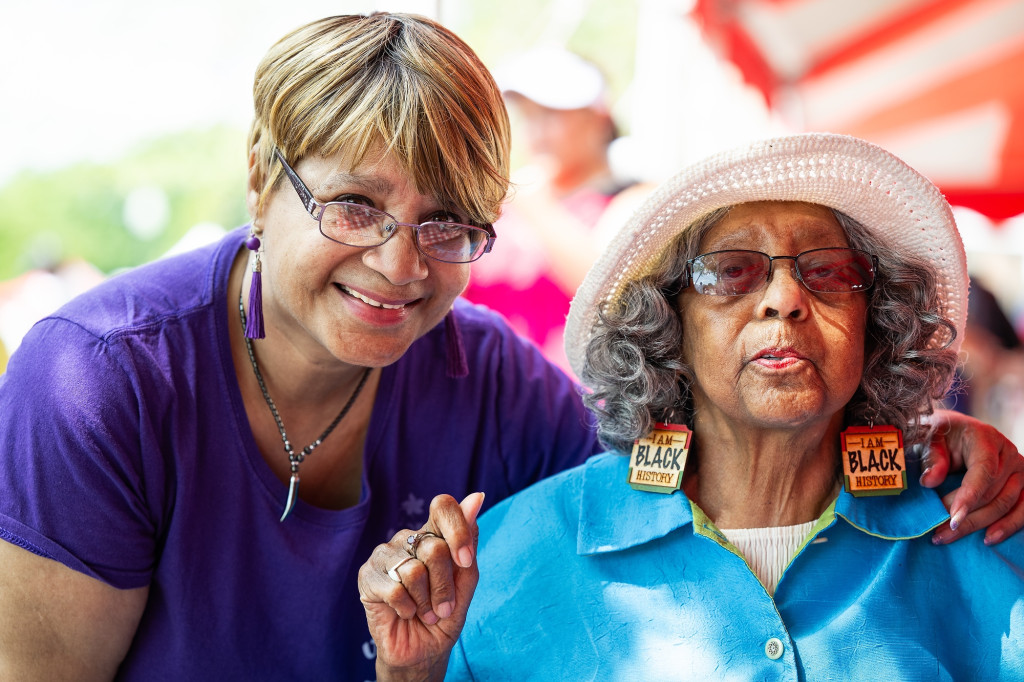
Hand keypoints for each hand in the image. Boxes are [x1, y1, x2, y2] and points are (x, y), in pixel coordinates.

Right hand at [358, 492, 483, 681]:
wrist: (422, 651)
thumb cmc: (444, 614)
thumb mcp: (466, 580)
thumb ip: (469, 541)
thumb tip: (476, 497)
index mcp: (433, 534)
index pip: (442, 506)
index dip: (457, 531)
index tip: (466, 561)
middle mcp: (408, 538)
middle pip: (435, 547)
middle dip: (445, 586)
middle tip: (442, 606)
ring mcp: (385, 554)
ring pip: (414, 571)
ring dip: (426, 602)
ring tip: (423, 612)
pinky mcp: (367, 575)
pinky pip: (394, 589)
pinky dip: (407, 609)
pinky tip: (404, 613)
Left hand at [921, 410, 1023, 544]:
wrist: (953, 432)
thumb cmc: (939, 436)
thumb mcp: (929, 439)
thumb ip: (931, 458)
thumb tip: (929, 482)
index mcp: (985, 437)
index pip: (984, 471)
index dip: (969, 496)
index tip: (952, 518)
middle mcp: (1008, 453)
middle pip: (992, 492)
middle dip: (965, 515)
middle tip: (937, 532)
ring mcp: (1019, 470)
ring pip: (1005, 505)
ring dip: (978, 525)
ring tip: (948, 537)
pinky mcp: (1023, 485)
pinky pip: (1022, 510)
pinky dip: (1007, 526)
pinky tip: (988, 539)